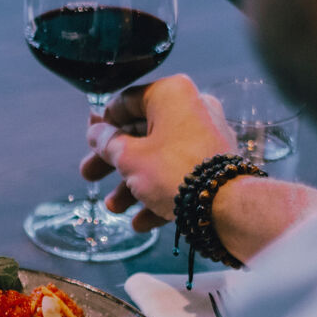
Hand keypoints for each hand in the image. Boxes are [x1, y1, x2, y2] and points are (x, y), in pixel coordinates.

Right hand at [81, 74, 235, 231]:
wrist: (227, 206)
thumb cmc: (174, 172)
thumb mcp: (129, 158)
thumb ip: (108, 143)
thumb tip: (96, 133)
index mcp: (171, 94)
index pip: (127, 101)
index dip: (104, 124)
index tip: (91, 142)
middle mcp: (193, 109)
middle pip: (142, 134)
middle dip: (113, 162)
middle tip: (89, 175)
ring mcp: (208, 137)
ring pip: (160, 158)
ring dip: (132, 185)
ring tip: (115, 208)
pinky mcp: (217, 165)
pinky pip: (181, 175)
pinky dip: (159, 195)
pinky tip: (141, 222)